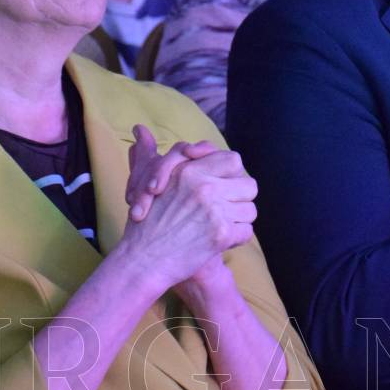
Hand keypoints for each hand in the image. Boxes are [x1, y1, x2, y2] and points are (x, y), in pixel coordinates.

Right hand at [117, 127, 258, 289]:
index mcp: (190, 171)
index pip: (234, 160)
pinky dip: (236, 239)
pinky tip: (219, 241)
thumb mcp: (143, 182)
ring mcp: (214, 211)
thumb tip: (139, 129)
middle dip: (240, 198)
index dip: (233, 173)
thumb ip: (149, 156)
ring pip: (250, 210)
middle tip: (226, 208)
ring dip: (238, 220)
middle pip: (249, 185)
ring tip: (220, 226)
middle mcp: (204, 187)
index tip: (224, 185)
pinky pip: (246, 231)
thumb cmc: (144, 223)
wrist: (142, 261)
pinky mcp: (220, 235)